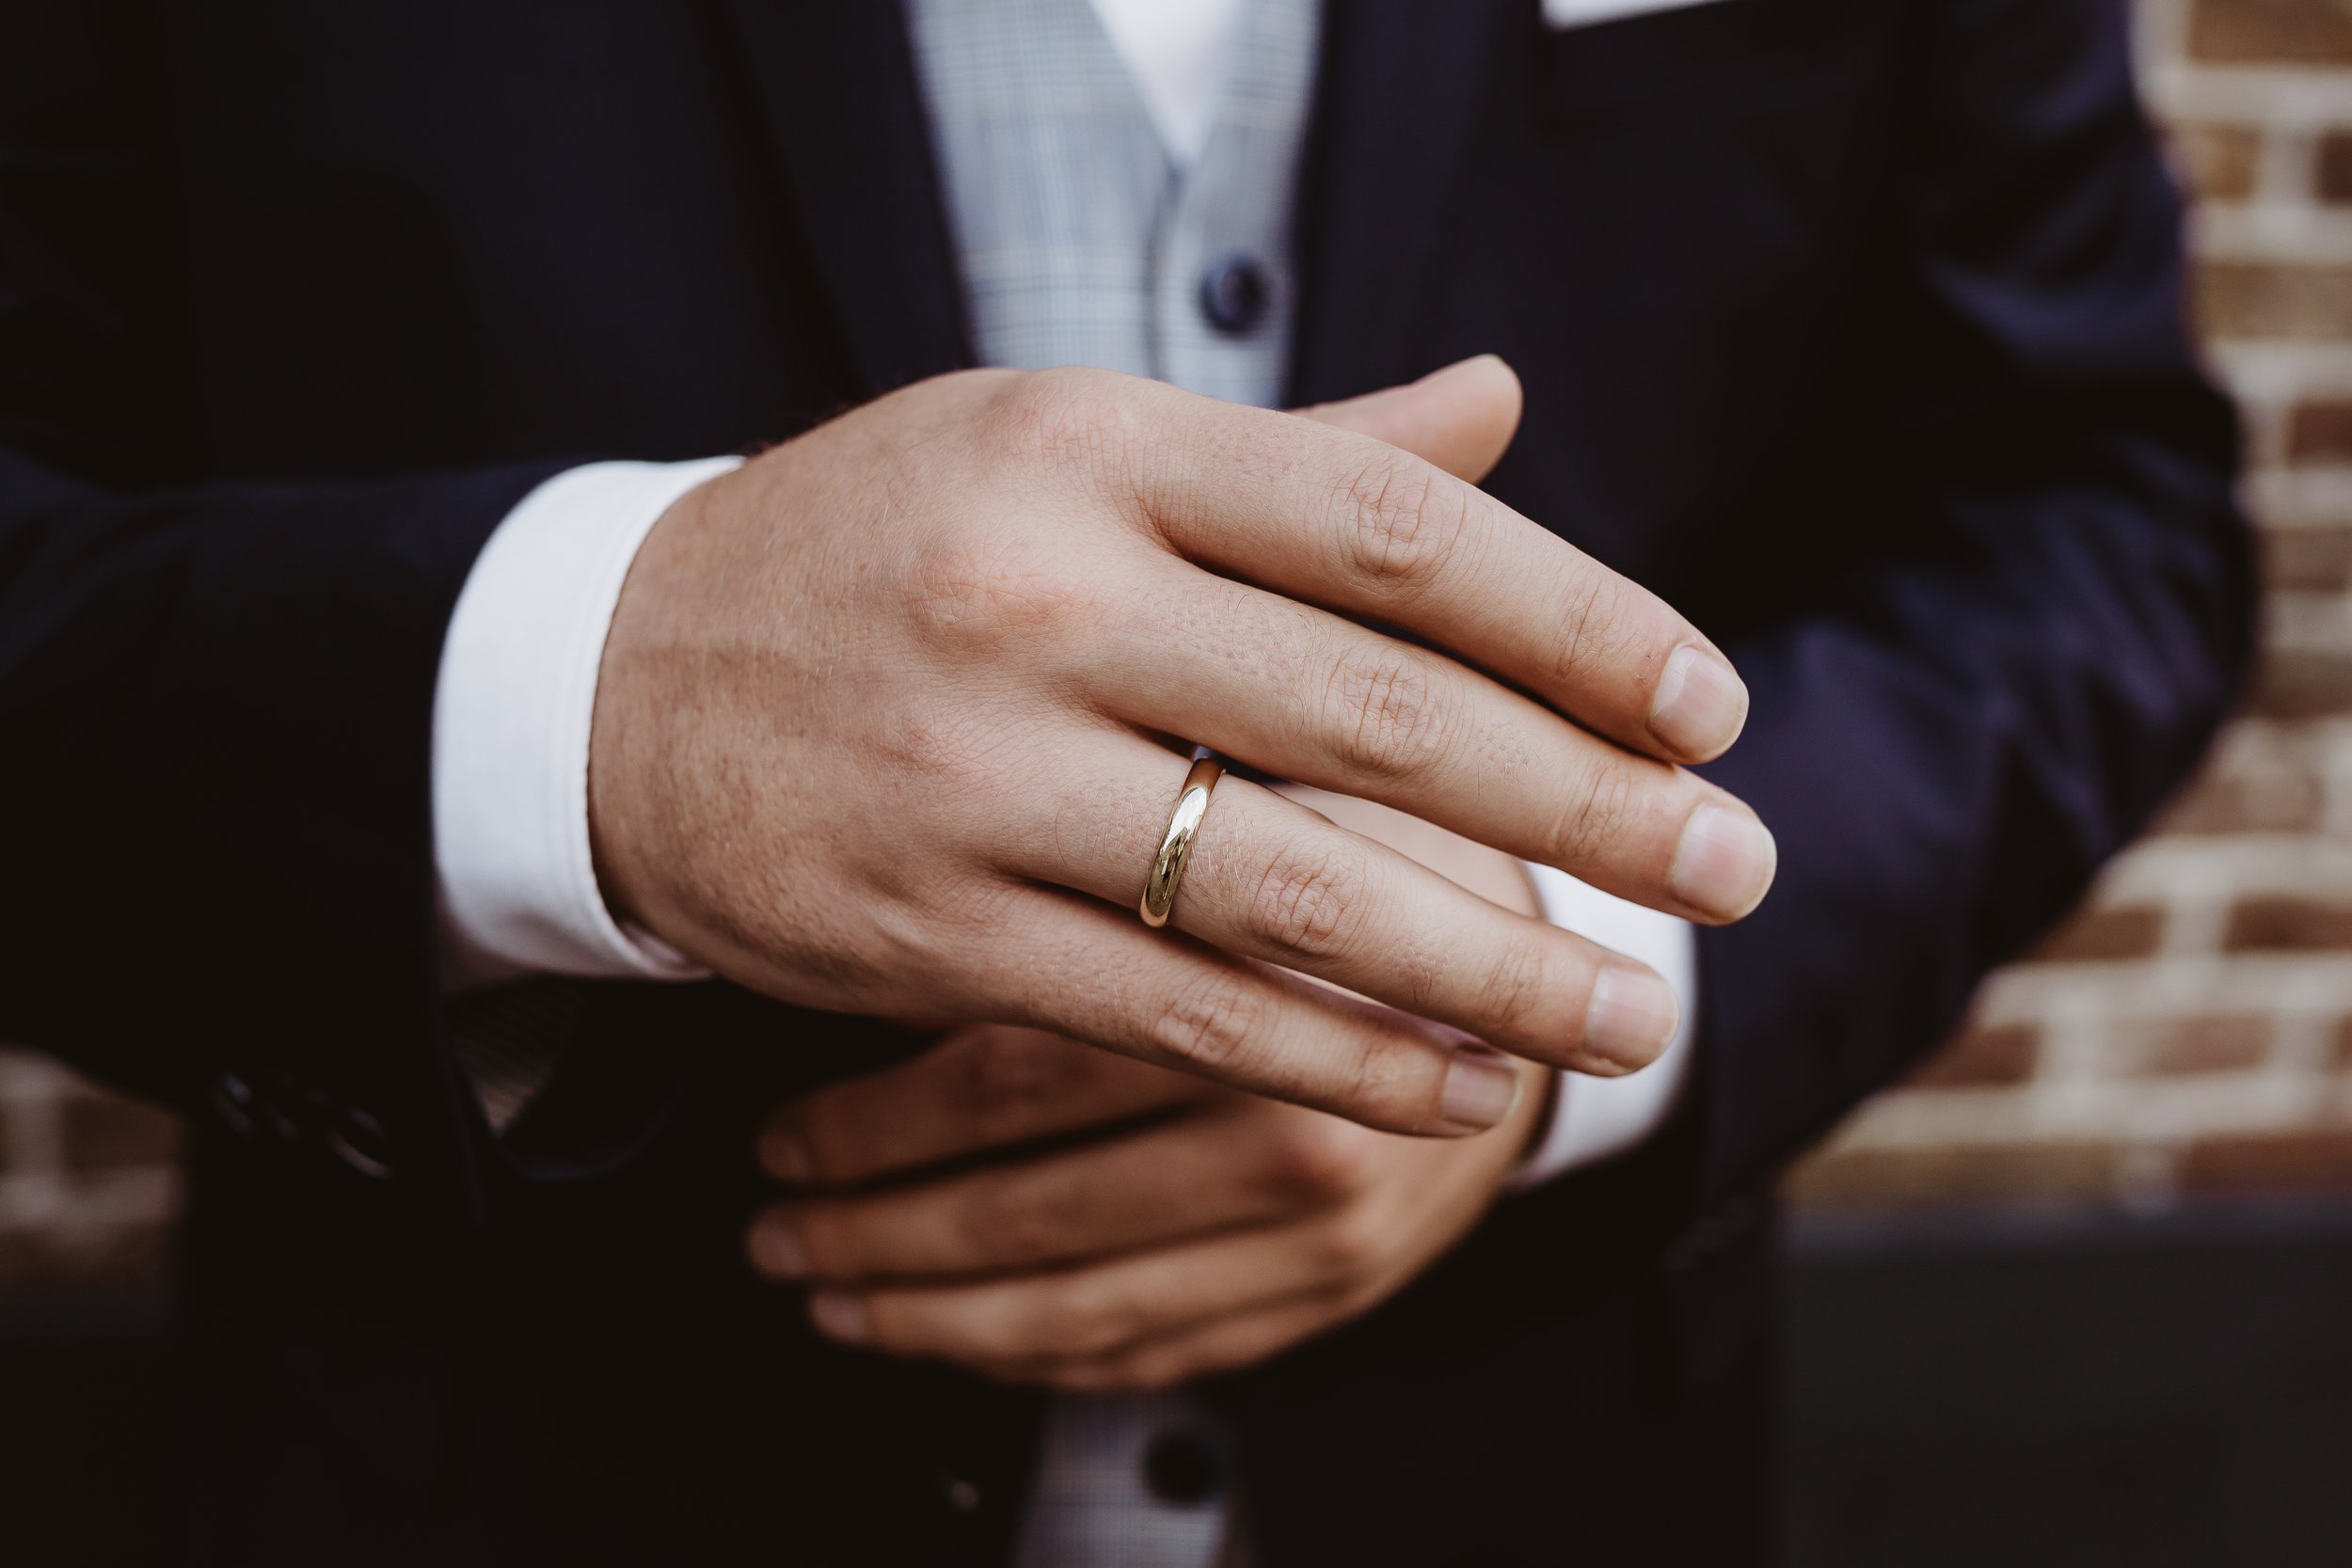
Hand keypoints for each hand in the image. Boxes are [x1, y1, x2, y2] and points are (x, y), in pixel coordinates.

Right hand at [591, 358, 1772, 1133]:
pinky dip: (1334, 1054)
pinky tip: (1456, 1081)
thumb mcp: (1063, 440)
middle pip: (1372, 712)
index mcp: (1094, 442)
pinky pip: (1173, 1006)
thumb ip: (1294, 452)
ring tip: (1635, 1020)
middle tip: (1732, 872)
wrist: (611, 676)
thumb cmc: (885, 543)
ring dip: (1491, 967)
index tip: (1707, 707)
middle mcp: (1041, 594)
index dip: (1578, 621)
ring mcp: (977, 769)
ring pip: (1289, 883)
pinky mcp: (929, 927)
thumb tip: (1508, 406)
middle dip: (1583, 808)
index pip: (1392, 529)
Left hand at [748, 791, 1556, 1389]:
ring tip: (827, 1287)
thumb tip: (878, 899)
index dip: (870, 1124)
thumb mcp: (1255, 788)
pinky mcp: (1337, 1297)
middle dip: (872, 1234)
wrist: (1561, 960)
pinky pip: (1154, 1355)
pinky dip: (1036, 1356)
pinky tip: (952, 1332)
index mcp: (1256, 990)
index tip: (780, 1137)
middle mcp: (1299, 1128)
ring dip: (928, 1314)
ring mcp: (1326, 1235)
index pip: (1008, 1083)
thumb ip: (1090, 848)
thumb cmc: (1375, 850)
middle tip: (774, 1226)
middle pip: (1024, 1212)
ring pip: (1076, 1311)